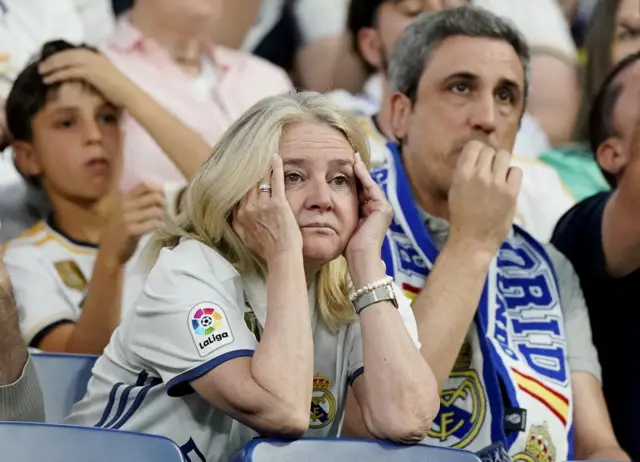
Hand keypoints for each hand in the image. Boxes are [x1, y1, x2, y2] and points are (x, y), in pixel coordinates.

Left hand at [38, 49, 135, 107]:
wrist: (130, 95)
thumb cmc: (120, 92)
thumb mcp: (105, 79)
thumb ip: (93, 75)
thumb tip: (78, 78)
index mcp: (97, 57)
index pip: (74, 52)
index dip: (60, 56)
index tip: (50, 62)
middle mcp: (94, 57)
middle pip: (68, 54)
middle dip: (53, 60)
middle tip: (41, 66)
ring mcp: (92, 64)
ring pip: (66, 61)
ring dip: (52, 66)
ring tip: (41, 72)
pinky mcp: (91, 73)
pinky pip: (69, 72)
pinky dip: (57, 75)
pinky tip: (49, 79)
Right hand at [99, 183, 165, 264]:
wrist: (109, 253)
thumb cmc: (120, 233)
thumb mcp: (126, 214)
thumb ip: (138, 204)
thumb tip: (161, 196)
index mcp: (124, 199)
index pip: (145, 185)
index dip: (159, 189)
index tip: (167, 197)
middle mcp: (124, 205)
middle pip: (153, 196)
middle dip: (165, 203)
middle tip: (169, 211)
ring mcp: (126, 217)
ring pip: (155, 210)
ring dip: (164, 216)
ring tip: (166, 221)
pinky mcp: (130, 230)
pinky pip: (152, 224)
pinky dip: (159, 225)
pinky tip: (161, 228)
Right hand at [232, 154, 301, 263]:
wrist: (282, 257)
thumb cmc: (267, 250)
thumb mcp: (244, 238)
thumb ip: (237, 223)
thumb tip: (234, 212)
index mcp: (240, 215)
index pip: (239, 191)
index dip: (242, 179)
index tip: (244, 168)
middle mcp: (248, 208)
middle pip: (248, 182)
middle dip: (251, 169)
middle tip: (255, 154)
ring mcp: (263, 205)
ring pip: (260, 179)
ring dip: (263, 166)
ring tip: (264, 154)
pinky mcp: (278, 204)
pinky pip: (275, 180)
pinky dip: (276, 167)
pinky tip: (276, 156)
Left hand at [345, 153, 393, 284]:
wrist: (360, 259)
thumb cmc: (349, 250)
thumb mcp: (343, 228)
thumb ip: (339, 217)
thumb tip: (323, 210)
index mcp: (370, 215)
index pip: (360, 193)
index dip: (352, 180)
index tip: (343, 167)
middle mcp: (379, 211)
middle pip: (366, 187)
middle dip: (358, 172)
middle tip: (350, 156)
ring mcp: (383, 209)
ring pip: (369, 185)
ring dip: (361, 170)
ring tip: (352, 157)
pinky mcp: (384, 209)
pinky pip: (371, 188)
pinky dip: (364, 177)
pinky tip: (355, 166)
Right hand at [448, 141, 521, 255]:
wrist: (472, 240)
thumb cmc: (461, 216)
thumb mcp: (455, 190)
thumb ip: (465, 172)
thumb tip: (478, 157)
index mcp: (461, 174)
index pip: (474, 146)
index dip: (479, 151)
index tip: (480, 160)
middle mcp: (479, 175)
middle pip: (490, 150)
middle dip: (490, 158)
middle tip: (490, 171)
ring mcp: (496, 184)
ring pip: (504, 156)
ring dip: (502, 164)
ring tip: (499, 176)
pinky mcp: (511, 193)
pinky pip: (516, 171)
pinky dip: (512, 176)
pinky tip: (507, 185)